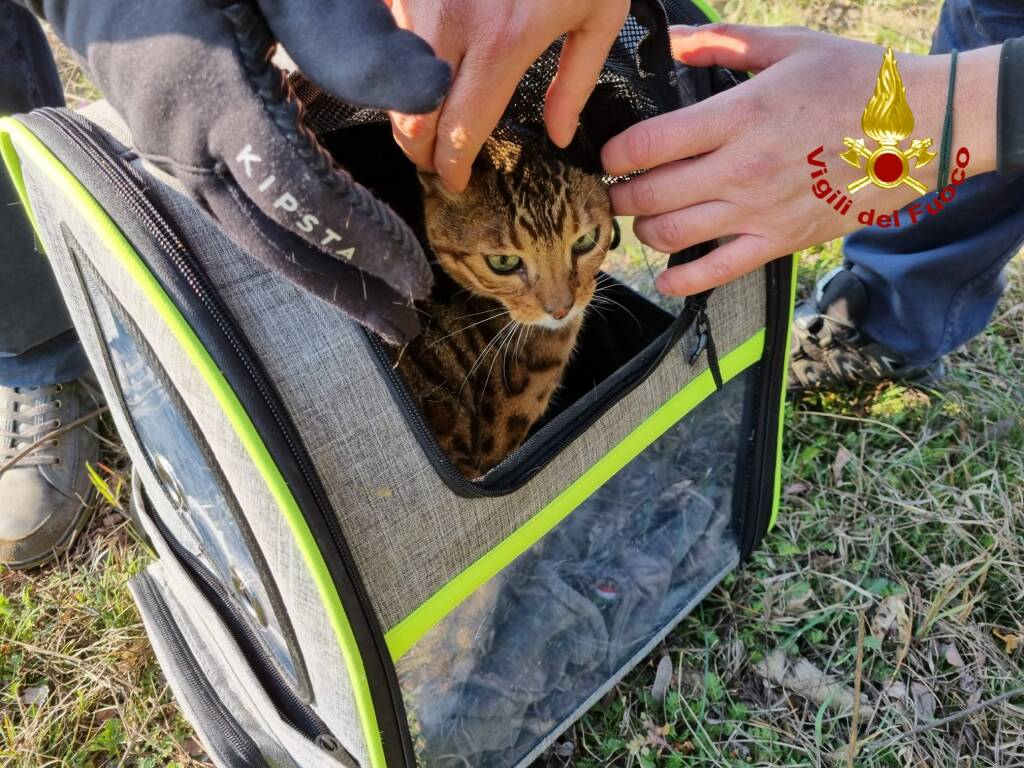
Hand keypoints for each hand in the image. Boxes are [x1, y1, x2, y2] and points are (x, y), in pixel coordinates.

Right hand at [23, 0, 451, 342]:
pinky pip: (238, 214)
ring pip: (253, 238)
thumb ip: (347, 32)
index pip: (304, 199)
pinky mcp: (173, 156)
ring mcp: (171, 157)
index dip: (365, 242)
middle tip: (406, 325)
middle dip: (346, 290)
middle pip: (275, 244)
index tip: (417, 278)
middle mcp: (186, 146)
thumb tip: (432, 89)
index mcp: (214, 100)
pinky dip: (289, 243)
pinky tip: (329, 255)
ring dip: (318, 277)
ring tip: (377, 307)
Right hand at [389, 0, 630, 190]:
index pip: (458, 131)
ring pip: (390, 80)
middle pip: (410, 117)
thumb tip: (561, 137)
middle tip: (434, 163)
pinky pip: (388, 37)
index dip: (451, 167)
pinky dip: (398, 63)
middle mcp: (449, 23)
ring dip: (404, 110)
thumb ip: (576, 84)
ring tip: (427, 121)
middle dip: (418, 152)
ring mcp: (418, 0)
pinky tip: (422, 69)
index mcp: (502, 42)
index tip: (456, 182)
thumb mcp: (598, 14)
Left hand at [602, 24, 998, 296]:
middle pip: (647, 195)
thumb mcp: (789, 47)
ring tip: (643, 218)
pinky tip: (666, 276)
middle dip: (619, 194)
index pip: (646, 145)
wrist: (923, 130)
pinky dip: (681, 281)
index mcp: (738, 117)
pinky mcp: (778, 242)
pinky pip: (715, 273)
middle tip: (618, 188)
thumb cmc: (858, 83)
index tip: (609, 154)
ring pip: (670, 236)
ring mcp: (758, 211)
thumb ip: (722, 44)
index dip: (612, 154)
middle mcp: (741, 169)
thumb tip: (672, 42)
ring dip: (643, 231)